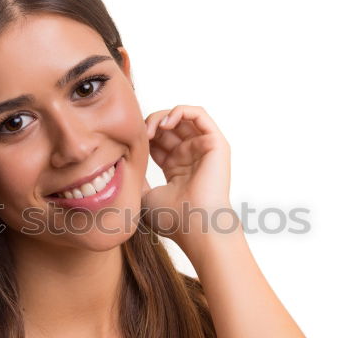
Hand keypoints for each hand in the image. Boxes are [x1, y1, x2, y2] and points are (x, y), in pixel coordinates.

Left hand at [141, 105, 234, 249]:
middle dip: (150, 125)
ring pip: (181, 117)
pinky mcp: (215, 143)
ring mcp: (204, 149)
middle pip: (168, 128)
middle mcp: (191, 157)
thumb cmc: (173, 219)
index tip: (129, 143)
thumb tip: (122, 162)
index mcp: (177, 170)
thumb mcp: (144, 196)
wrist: (195, 226)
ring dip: (162, 116)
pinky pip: (199, 113)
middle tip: (139, 134)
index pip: (158, 142)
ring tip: (151, 129)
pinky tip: (165, 124)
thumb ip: (136, 177)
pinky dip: (180, 111)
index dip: (143, 136)